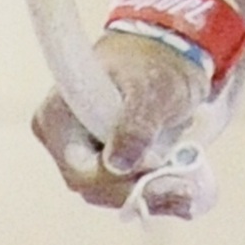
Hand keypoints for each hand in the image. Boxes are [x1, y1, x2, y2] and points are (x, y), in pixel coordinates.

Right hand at [31, 30, 208, 217]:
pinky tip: (182, 194)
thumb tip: (116, 164)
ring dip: (148, 194)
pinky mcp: (105, 159)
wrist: (170, 50)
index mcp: (57, 118)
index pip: (79, 170)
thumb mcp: (150, 88)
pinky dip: (152, 191)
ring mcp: (83, 151)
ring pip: (110, 191)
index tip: (156, 164)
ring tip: (187, 191)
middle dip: (137, 190)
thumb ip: (135, 123)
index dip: (116, 179)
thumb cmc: (154, 61)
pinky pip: (123, 186)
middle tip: (182, 187)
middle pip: (93, 186)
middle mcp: (63, 140)